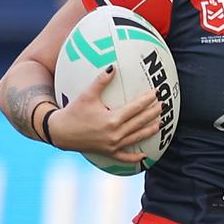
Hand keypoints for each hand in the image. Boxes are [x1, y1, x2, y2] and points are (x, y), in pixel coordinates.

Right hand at [47, 66, 161, 161]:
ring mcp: (113, 145)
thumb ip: (101, 81)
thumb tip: (113, 66)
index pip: (135, 108)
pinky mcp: (108, 153)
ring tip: (160, 124)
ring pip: (136, 138)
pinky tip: (145, 155)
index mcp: (112, 119)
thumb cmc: (73, 112)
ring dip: (149, 131)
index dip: (147, 100)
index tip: (156, 93)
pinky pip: (125, 157)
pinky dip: (135, 157)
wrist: (61, 133)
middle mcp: (115, 134)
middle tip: (163, 105)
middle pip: (140, 122)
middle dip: (153, 113)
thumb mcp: (87, 95)